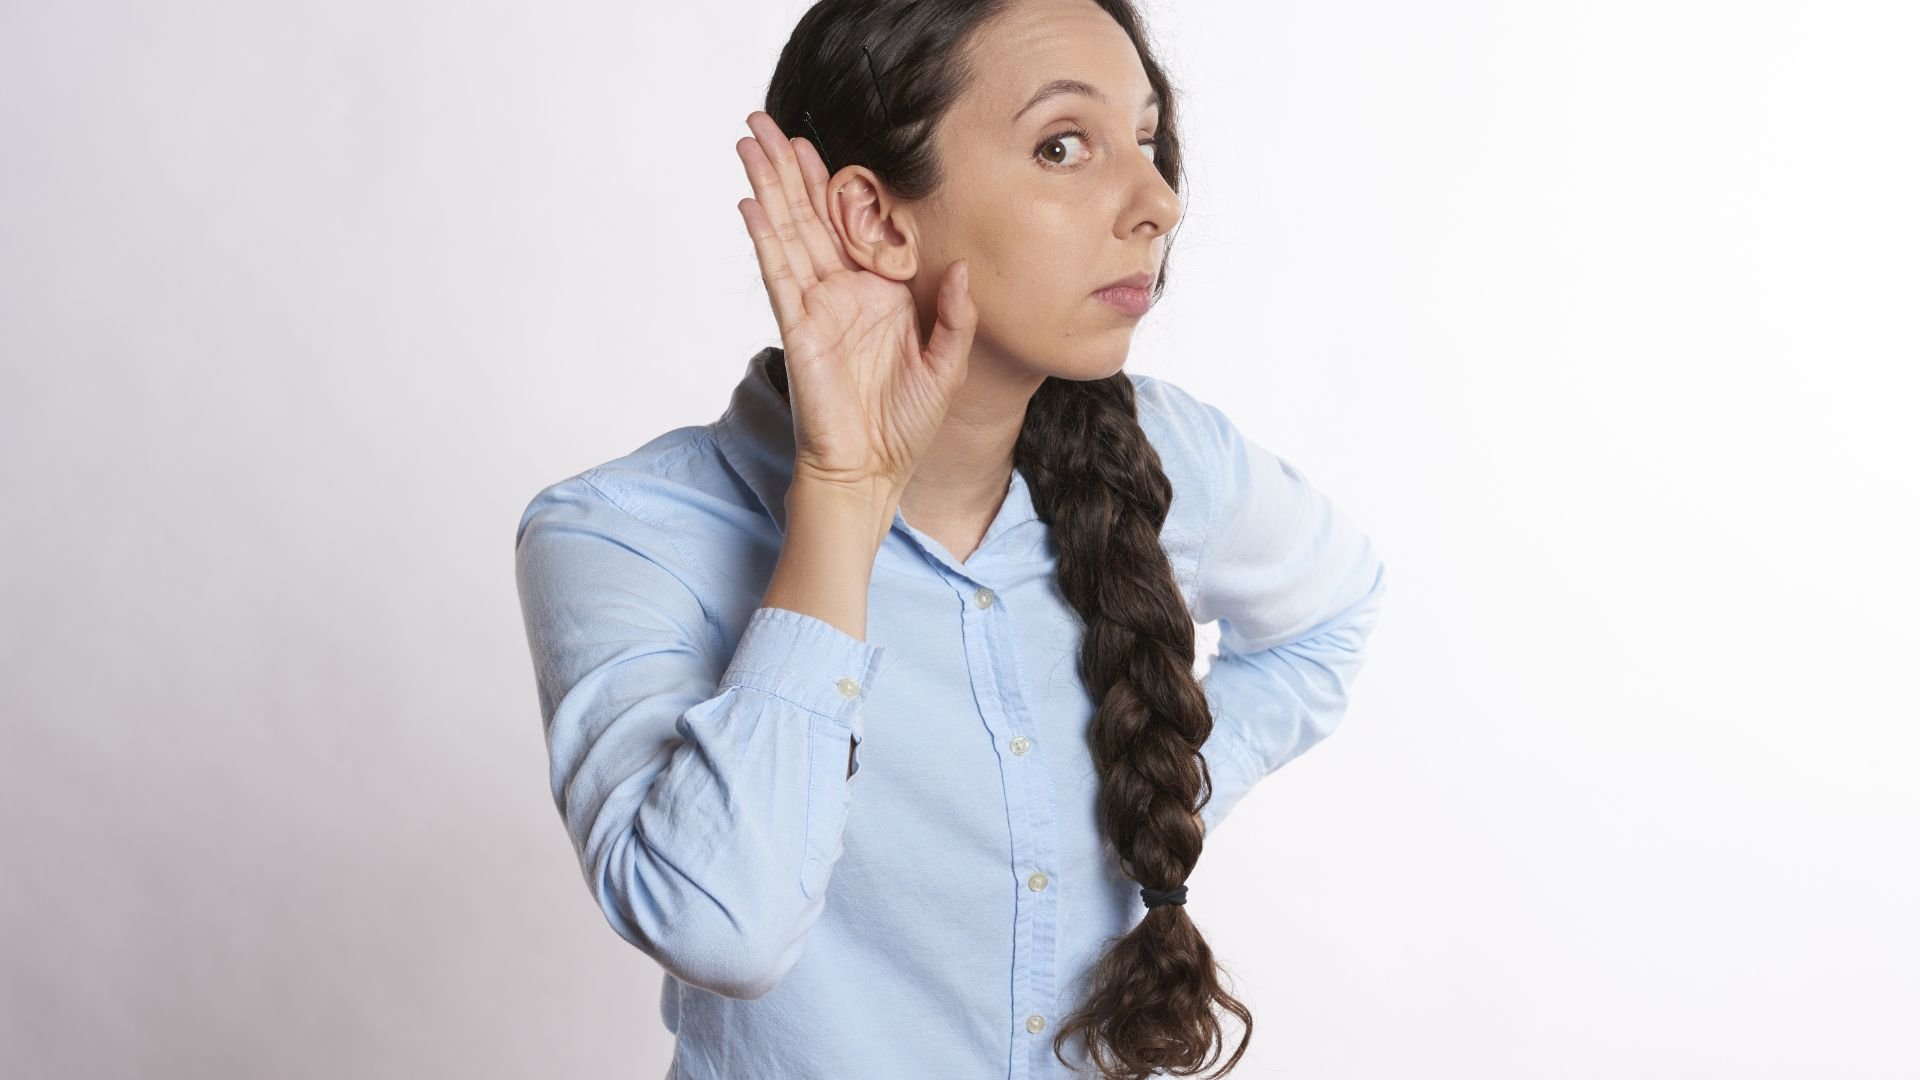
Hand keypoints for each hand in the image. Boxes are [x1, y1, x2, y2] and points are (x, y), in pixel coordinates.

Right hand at [734, 111, 976, 497]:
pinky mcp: (798, 328)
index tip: (819, 141)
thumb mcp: (947, 364)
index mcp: (879, 293)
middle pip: (809, 214)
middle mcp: (843, 291)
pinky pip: (779, 274)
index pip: (853, 224)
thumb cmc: (907, 425)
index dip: (835, 182)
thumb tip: (964, 267)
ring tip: (749, 141)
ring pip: (788, 232)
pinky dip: (764, 238)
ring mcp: (816, 306)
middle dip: (787, 167)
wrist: (873, 470)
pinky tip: (750, 203)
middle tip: (764, 121)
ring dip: (768, 186)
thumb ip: (955, 315)